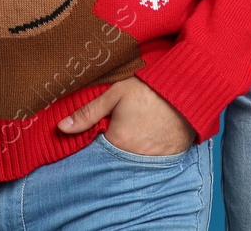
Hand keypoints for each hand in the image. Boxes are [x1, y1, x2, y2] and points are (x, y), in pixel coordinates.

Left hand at [56, 77, 196, 156]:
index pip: (95, 152)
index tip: (98, 132)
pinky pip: (151, 161)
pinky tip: (148, 138)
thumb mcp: (116, 93)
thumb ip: (88, 112)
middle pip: (113, 159)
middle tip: (119, 131)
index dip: (94, 141)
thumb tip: (61, 127)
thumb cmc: (151, 88)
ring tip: (134, 134)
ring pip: (132, 162)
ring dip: (129, 152)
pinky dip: (148, 153)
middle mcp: (134, 156)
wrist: (189, 87)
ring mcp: (153, 159)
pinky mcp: (169, 157)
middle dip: (112, 149)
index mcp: (117, 141)